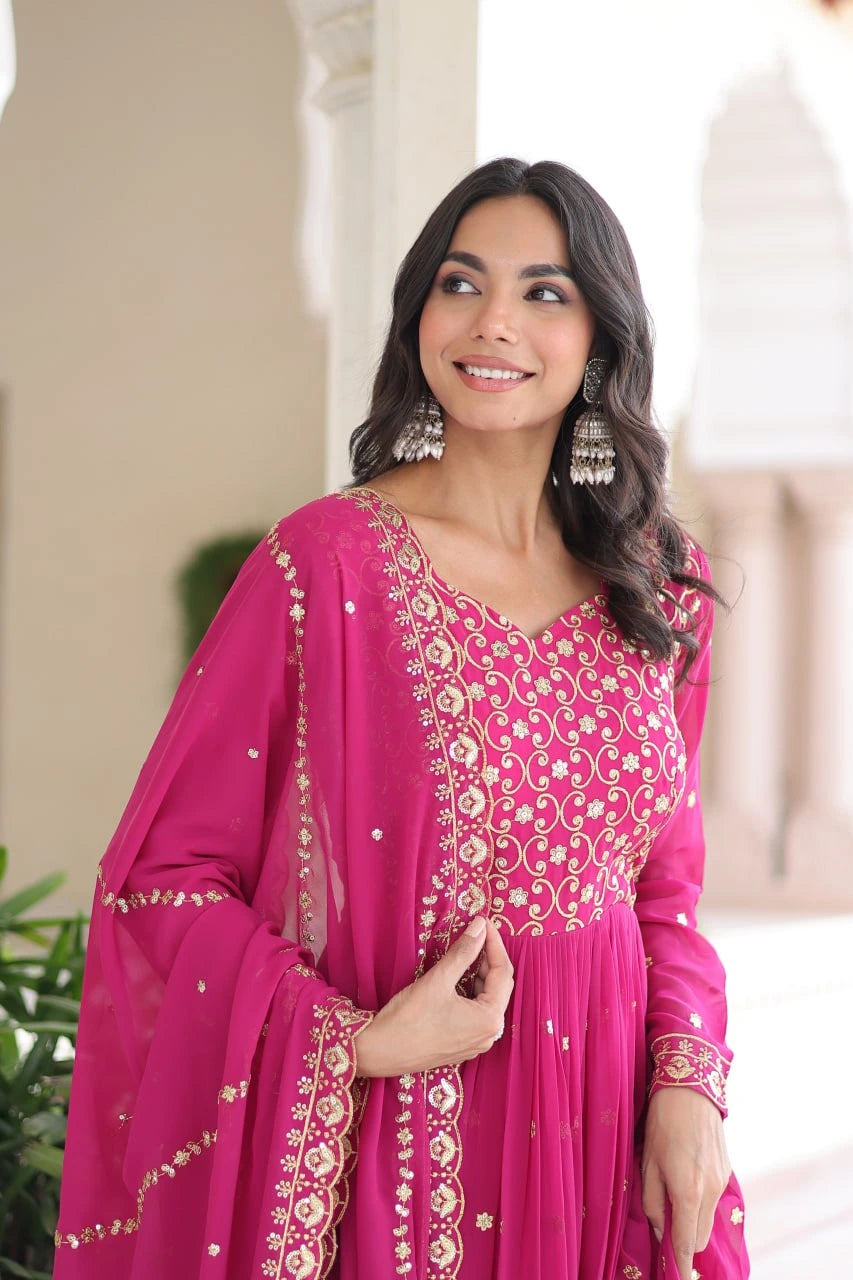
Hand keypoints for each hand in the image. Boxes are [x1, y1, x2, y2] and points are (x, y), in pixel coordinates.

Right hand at [353, 917, 513, 1077]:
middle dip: (489, 958)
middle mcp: (489, 1034)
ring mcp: (476, 1043)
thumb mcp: (438, 980)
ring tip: (468, 952)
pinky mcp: (462, 1045)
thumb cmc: (409, 1018)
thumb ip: (464, 952)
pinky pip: (476, 1013)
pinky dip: (472, 992)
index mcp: (490, 1019)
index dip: (494, 943)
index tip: (484, 921)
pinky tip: (459, 979)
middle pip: (499, 987)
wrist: (380, 1052)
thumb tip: (481, 927)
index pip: (503, 972)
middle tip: (476, 934)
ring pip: (487, 1000)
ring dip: (480, 975)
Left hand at [641, 1087, 731, 1279]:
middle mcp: (710, 1192)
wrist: (692, 1090)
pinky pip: (714, 1201)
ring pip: (708, 1221)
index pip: (685, 1242)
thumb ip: (652, 1202)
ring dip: (693, 1223)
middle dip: (684, 1243)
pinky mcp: (726, 1171)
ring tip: (673, 1204)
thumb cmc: (663, 1124)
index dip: (680, 1264)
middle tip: (665, 1233)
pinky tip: (686, 1184)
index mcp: (688, 1192)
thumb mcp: (648, 1163)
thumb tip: (661, 1232)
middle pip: (700, 1237)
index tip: (675, 1276)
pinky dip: (701, 1205)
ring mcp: (722, 1182)